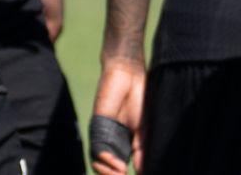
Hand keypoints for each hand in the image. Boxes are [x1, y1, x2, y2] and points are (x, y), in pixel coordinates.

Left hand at [92, 57, 145, 174]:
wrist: (130, 75)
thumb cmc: (139, 98)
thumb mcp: (144, 129)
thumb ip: (141, 151)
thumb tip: (143, 171)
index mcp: (124, 143)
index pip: (121, 167)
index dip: (123, 174)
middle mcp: (112, 141)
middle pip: (108, 168)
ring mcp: (103, 135)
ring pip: (100, 163)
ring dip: (109, 172)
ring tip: (121, 174)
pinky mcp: (96, 126)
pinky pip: (96, 149)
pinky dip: (105, 160)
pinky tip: (118, 165)